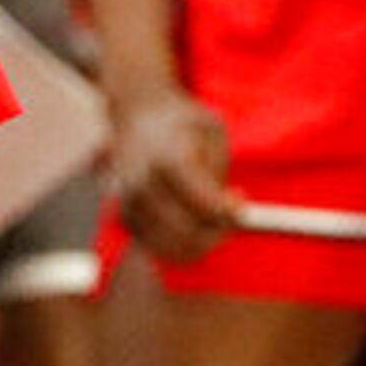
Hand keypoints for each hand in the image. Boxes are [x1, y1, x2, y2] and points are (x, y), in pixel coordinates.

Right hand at [106, 84, 239, 263]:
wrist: (138, 115)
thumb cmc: (183, 124)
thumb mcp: (213, 132)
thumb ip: (220, 172)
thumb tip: (230, 214)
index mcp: (167, 157)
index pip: (207, 206)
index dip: (231, 212)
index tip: (241, 198)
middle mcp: (142, 184)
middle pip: (192, 234)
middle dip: (220, 229)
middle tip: (231, 212)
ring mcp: (129, 205)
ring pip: (178, 248)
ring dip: (202, 238)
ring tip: (211, 212)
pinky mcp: (124, 219)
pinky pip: (163, 249)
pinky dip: (183, 243)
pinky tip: (192, 217)